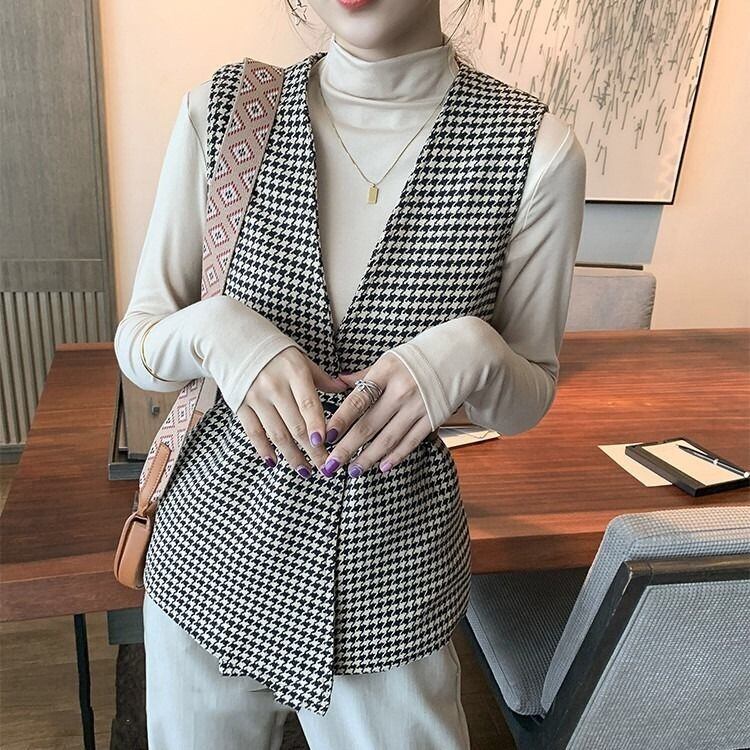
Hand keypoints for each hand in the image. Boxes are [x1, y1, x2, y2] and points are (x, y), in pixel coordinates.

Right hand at [235, 347, 348, 476]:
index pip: (309, 403)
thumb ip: (321, 379)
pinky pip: (253, 432)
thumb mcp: (301, 358)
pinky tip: (274, 462)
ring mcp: (255, 397)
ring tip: (305, 471)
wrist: (234, 341)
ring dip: (292, 456)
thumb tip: (345, 389)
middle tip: (325, 467)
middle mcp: (274, 385)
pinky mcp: (240, 406)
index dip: (317, 425)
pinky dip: (264, 449)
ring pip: (276, 433)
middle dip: (312, 450)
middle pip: (296, 424)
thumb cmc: (276, 352)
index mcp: (294, 372)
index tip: (325, 444)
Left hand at [320, 352, 432, 478]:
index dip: (340, 420)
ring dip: (368, 458)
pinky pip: (410, 442)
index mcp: (386, 372)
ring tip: (353, 471)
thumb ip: (364, 374)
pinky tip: (381, 466)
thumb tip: (337, 382)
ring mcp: (418, 406)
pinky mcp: (433, 418)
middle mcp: (401, 390)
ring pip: (388, 439)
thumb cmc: (419, 356)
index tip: (326, 436)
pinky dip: (395, 456)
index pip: (357, 400)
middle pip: (368, 425)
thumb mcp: (390, 359)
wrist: (462, 354)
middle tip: (330, 465)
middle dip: (347, 448)